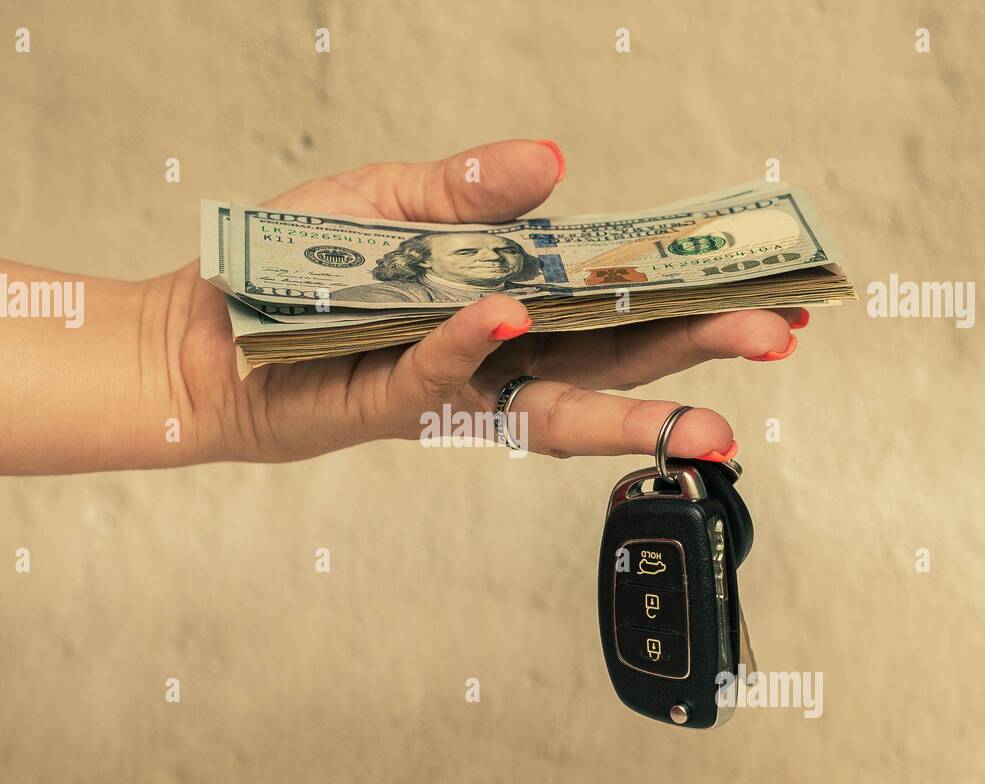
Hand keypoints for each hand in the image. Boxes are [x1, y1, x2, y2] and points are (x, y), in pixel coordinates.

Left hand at [172, 139, 807, 462]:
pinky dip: (475, 338)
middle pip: (613, 360)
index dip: (690, 298)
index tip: (769, 290)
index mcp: (509, 302)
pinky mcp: (391, 403)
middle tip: (776, 339)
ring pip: (555, 403)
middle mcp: (495, 354)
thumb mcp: (389, 203)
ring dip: (633, 408)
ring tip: (711, 420)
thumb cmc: (295, 271)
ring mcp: (451, 387)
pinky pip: (441, 370)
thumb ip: (469, 190)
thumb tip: (552, 161)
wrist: (207, 330)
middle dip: (697, 352)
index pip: (617, 301)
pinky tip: (515, 313)